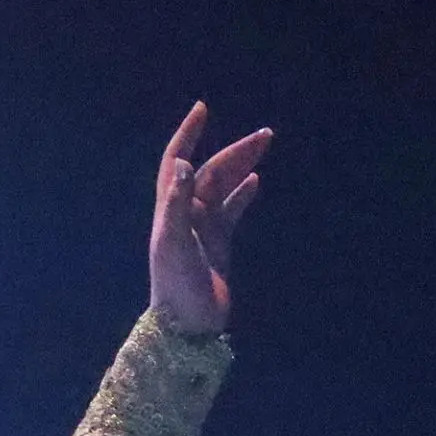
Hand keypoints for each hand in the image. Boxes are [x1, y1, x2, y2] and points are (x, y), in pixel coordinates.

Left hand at [149, 102, 272, 334]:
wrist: (186, 326)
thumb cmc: (177, 287)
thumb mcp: (175, 243)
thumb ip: (177, 203)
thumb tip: (184, 163)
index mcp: (168, 211)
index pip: (175, 162)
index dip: (187, 135)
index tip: (203, 109)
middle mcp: (182, 216)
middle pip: (208, 173)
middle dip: (234, 151)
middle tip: (266, 135)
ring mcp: (200, 230)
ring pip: (222, 189)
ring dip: (241, 166)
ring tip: (266, 146)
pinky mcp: (216, 245)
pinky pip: (229, 212)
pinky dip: (241, 195)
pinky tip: (255, 182)